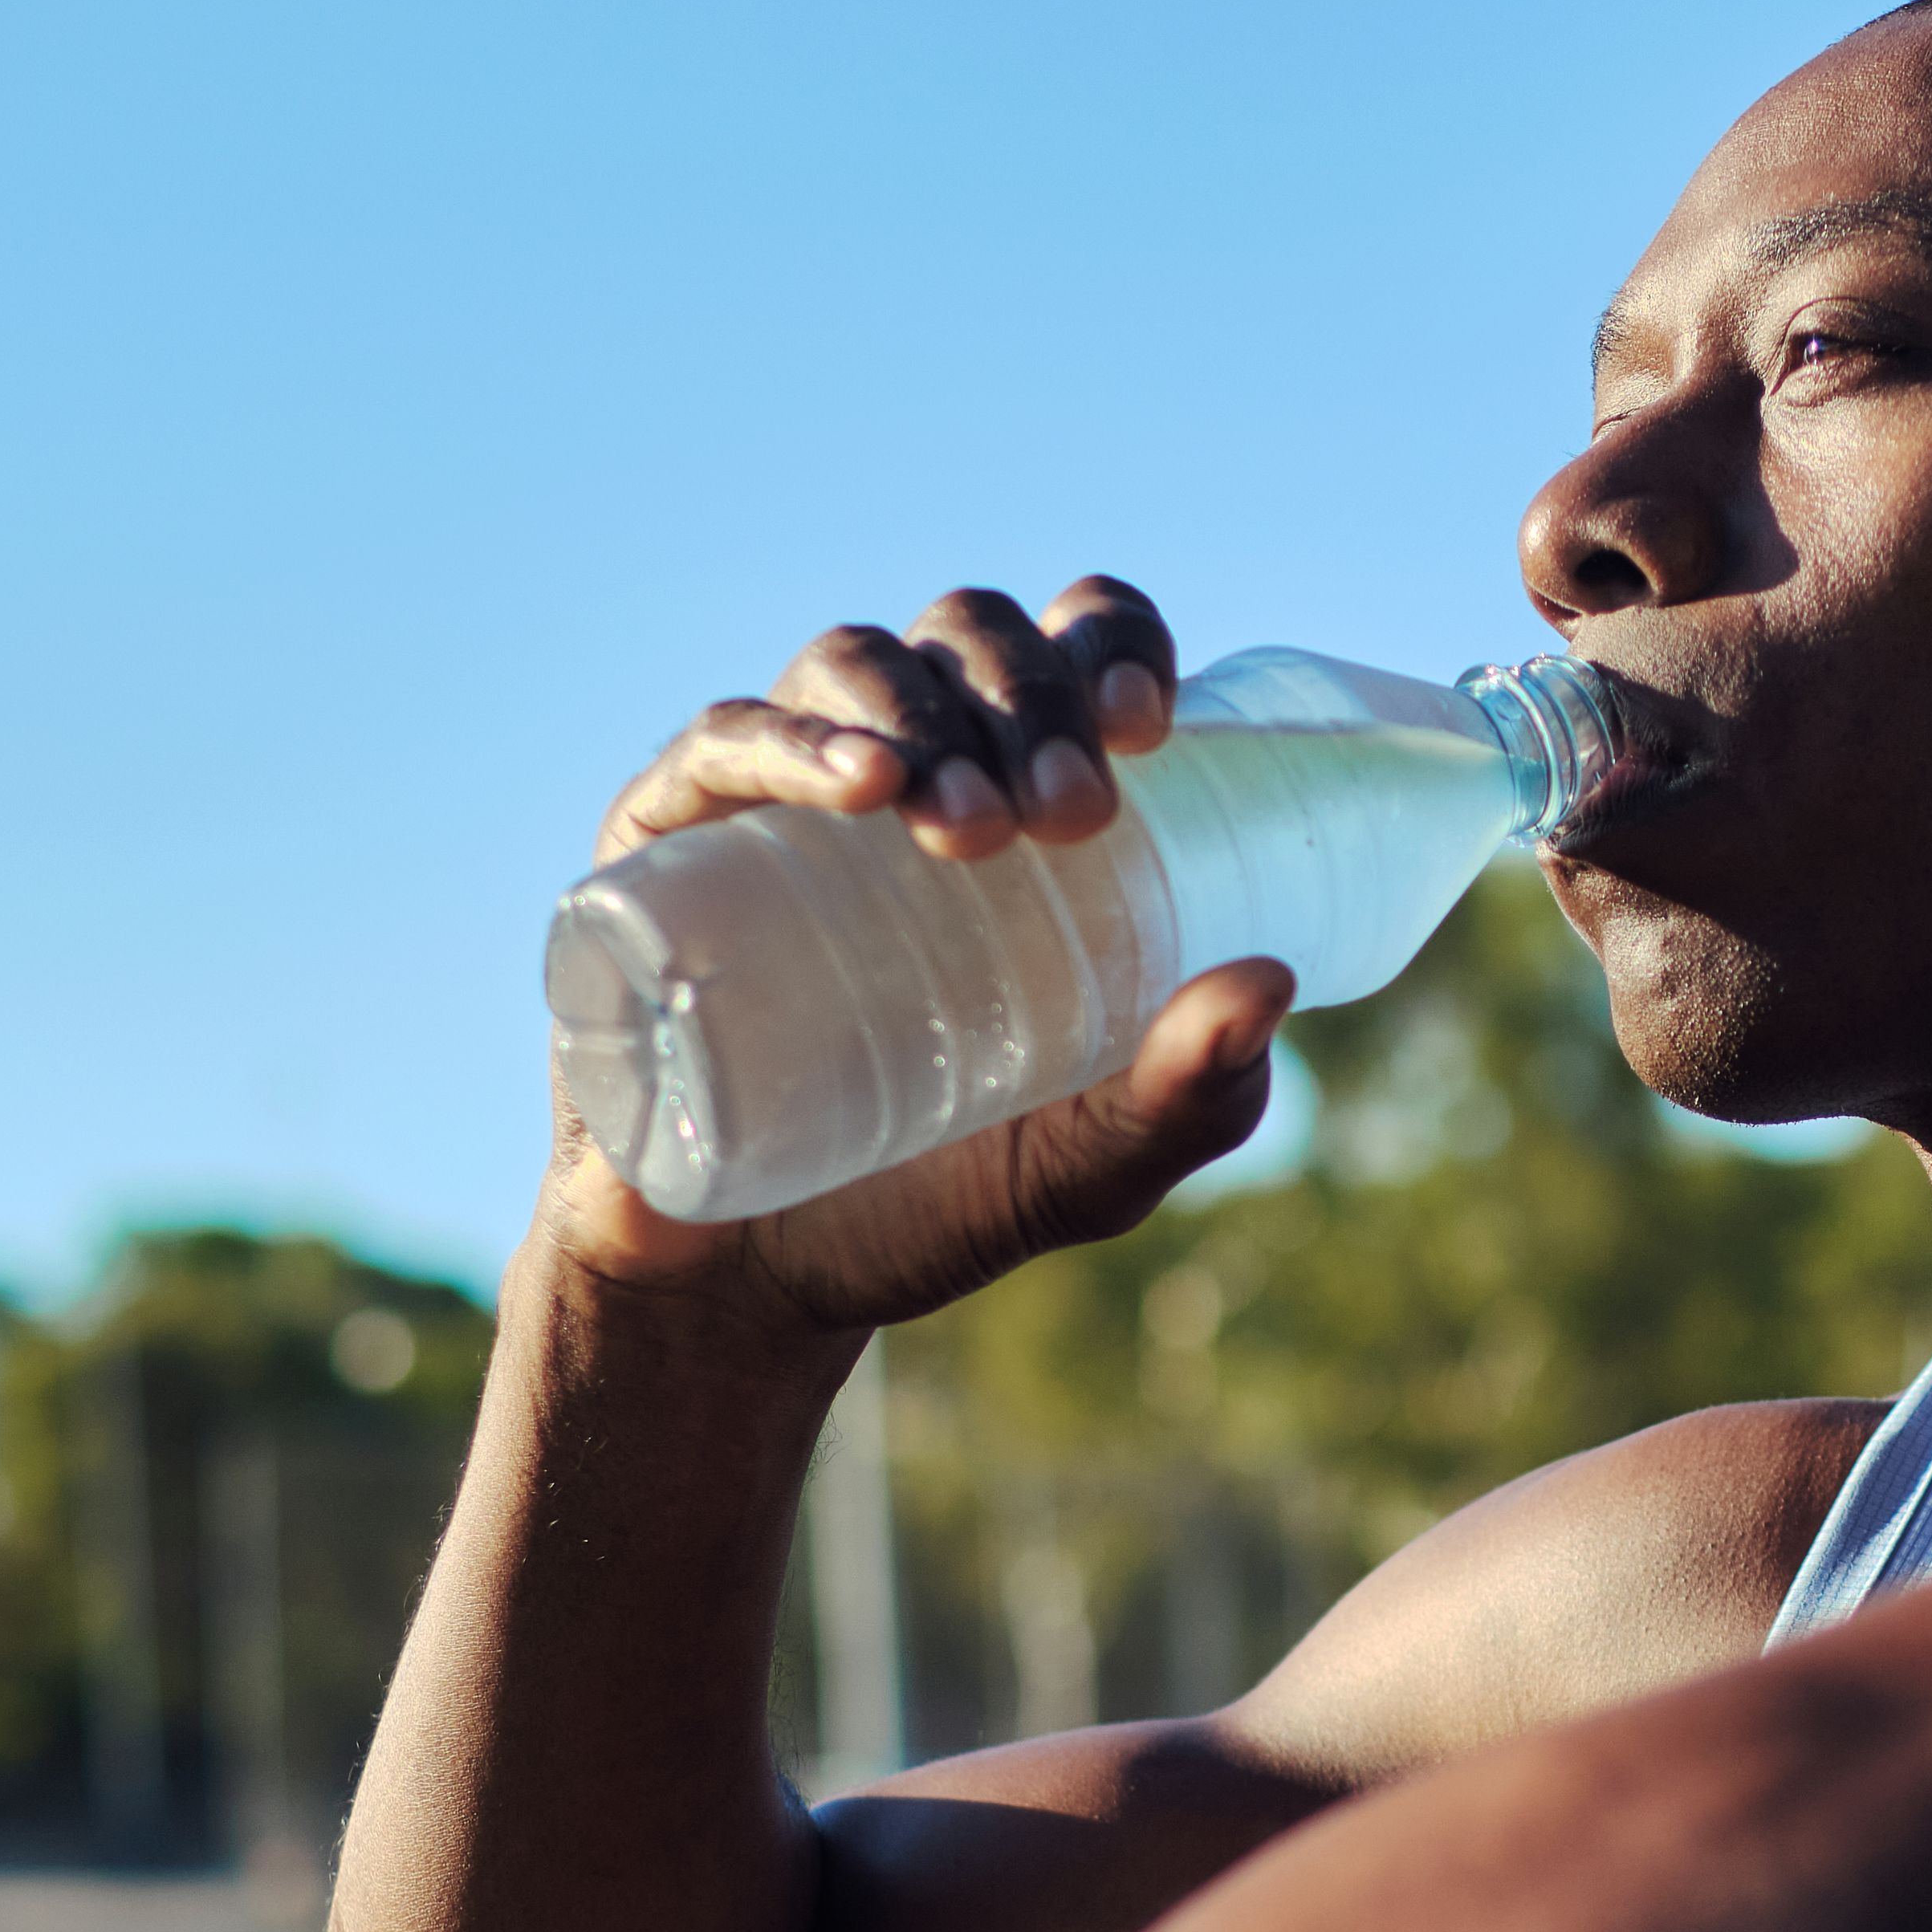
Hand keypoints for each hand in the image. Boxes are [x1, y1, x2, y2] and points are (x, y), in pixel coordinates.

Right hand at [540, 575, 1298, 1343]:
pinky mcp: (662, 845)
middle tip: (1071, 814)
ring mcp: (774, 797)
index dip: (1109, 646)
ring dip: (926, 718)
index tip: (1145, 729)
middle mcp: (899, 770)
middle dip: (1029, 698)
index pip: (1066, 654)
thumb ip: (1188, 1099)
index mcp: (1013, 799)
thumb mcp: (1086, 1164)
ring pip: (851, 665)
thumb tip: (1268, 983)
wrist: (754, 1291)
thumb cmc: (931, 1200)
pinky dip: (791, 740)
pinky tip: (859, 784)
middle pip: (965, 640)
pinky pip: (721, 742)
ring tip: (971, 829)